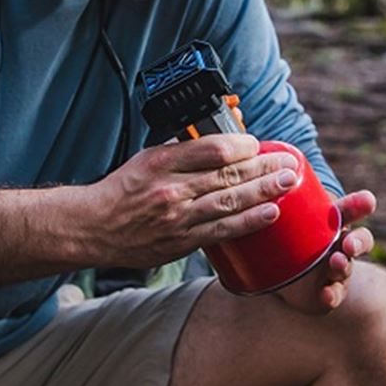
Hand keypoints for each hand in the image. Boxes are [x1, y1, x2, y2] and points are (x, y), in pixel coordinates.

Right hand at [85, 134, 298, 268]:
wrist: (94, 227)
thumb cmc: (120, 191)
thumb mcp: (144, 159)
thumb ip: (179, 152)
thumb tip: (216, 144)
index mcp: (161, 162)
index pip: (213, 149)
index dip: (242, 145)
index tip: (257, 144)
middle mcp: (171, 189)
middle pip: (229, 174)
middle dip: (265, 166)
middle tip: (290, 162)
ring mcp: (178, 217)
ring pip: (231, 201)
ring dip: (265, 191)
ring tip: (289, 182)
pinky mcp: (182, 242)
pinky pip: (222, 231)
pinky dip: (249, 221)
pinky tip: (270, 213)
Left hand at [277, 189, 376, 314]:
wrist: (282, 276)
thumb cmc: (284, 236)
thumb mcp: (277, 216)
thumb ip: (271, 196)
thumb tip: (241, 156)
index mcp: (330, 223)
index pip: (350, 210)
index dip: (360, 205)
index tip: (367, 200)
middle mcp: (338, 245)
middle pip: (358, 240)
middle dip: (359, 241)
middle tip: (349, 243)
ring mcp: (336, 270)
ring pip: (347, 266)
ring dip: (344, 265)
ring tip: (337, 262)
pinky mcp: (327, 292)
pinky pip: (334, 295)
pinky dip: (332, 295)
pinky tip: (326, 294)